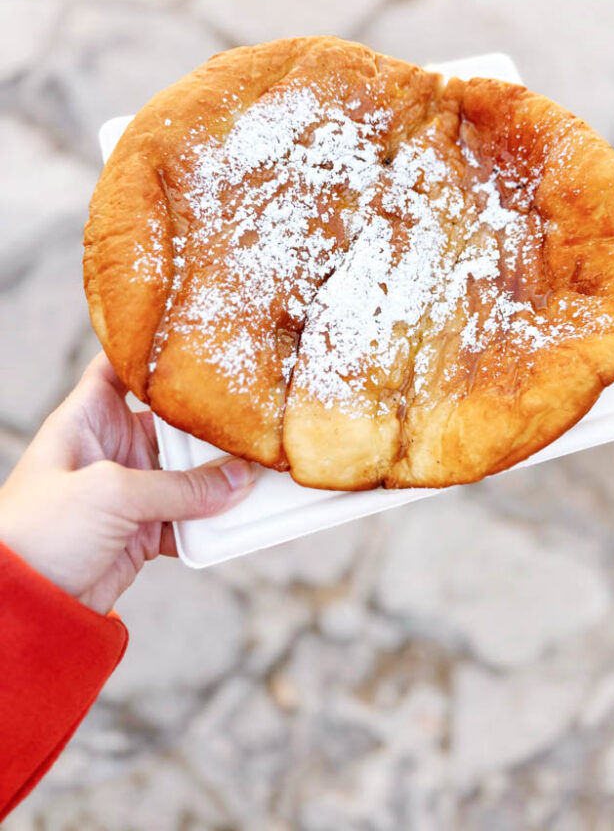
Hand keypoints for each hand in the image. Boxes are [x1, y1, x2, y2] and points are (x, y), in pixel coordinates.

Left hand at [0, 354, 255, 613]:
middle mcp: (111, 448)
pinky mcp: (140, 531)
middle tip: (254, 419)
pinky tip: (237, 516)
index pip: (121, 369)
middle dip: (209, 426)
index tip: (197, 340)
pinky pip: (188, 518)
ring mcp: (128, 491)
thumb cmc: (40, 531)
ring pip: (186, 475)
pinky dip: (211, 520)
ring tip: (258, 472)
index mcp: (89, 419)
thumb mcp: (112, 495)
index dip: (153, 352)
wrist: (21, 606)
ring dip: (218, 479)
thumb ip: (181, 487)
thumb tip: (241, 479)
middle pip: (171, 425)